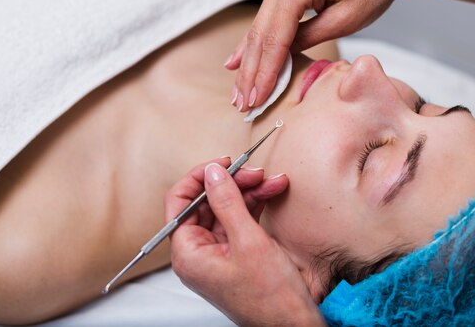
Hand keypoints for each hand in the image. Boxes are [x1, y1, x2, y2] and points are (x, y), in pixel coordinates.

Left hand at [165, 159, 324, 326]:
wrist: (295, 326)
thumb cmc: (270, 299)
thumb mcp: (248, 241)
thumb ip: (227, 202)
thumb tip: (213, 172)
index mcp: (188, 253)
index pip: (180, 202)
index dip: (199, 178)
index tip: (223, 163)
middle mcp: (198, 252)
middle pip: (206, 202)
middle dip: (232, 183)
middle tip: (254, 171)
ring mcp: (217, 253)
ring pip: (226, 208)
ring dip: (248, 191)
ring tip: (271, 180)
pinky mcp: (235, 253)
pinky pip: (239, 219)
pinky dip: (255, 205)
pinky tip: (271, 193)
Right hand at [227, 0, 417, 110]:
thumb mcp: (344, 21)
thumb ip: (307, 39)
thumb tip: (279, 61)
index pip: (275, 39)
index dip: (265, 73)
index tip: (257, 100)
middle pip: (261, 36)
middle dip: (250, 74)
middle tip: (242, 104)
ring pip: (259, 30)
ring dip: (247, 64)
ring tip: (238, 93)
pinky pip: (265, 21)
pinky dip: (253, 45)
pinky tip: (234, 63)